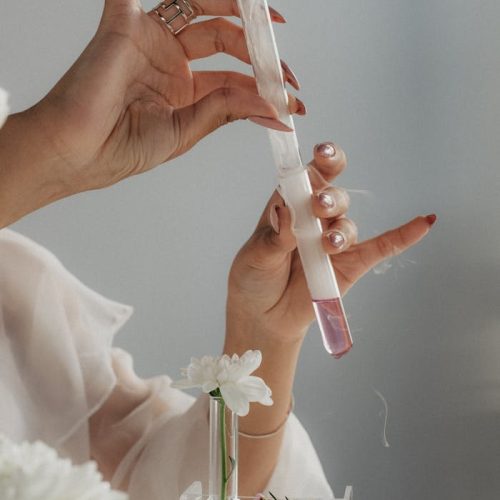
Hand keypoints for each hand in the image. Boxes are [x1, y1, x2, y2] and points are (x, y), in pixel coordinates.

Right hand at [28, 0, 301, 192]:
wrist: (77, 154)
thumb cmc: (120, 150)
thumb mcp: (184, 133)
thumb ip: (224, 110)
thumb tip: (271, 106)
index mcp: (182, 92)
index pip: (231, 80)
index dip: (263, 89)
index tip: (292, 103)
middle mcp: (169, 63)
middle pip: (224, 42)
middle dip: (258, 54)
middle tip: (286, 73)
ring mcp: (149, 42)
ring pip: (200, 10)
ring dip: (236, 13)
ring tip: (268, 26)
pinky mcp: (126, 25)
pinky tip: (228, 0)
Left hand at [227, 141, 436, 343]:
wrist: (263, 317)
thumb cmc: (254, 279)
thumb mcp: (256, 256)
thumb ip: (274, 236)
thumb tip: (285, 209)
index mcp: (289, 207)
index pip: (308, 177)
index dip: (320, 162)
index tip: (323, 152)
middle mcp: (314, 220)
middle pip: (333, 196)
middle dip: (330, 198)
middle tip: (319, 207)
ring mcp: (333, 242)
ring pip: (349, 224)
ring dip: (342, 230)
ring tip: (329, 243)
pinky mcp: (349, 265)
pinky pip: (381, 248)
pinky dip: (403, 236)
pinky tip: (424, 222)